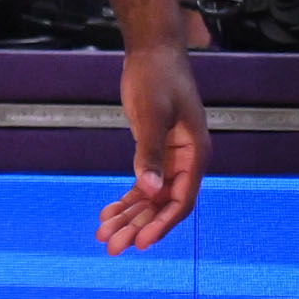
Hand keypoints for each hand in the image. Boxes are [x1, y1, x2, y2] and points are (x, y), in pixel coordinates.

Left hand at [101, 39, 207, 254]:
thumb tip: (150, 190)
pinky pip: (143, 184)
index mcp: (194, 153)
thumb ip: (150, 153)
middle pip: (162, 204)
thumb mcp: (151, 115)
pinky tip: (107, 213)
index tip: (139, 243)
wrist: (153, 52)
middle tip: (111, 246)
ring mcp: (172, 158)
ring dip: (129, 217)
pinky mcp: (156, 151)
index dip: (160, 224)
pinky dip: (126, 199)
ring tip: (103, 235)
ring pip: (151, 197)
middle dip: (137, 226)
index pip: (181, 200)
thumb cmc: (156, 78)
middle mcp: (186, 160)